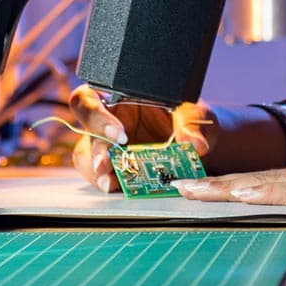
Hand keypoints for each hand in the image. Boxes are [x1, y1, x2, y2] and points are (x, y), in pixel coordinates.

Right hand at [68, 85, 217, 192]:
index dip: (96, 116)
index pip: (88, 99)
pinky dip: (113, 184)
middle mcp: (108, 121)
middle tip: (106, 166)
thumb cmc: (187, 117)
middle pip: (87, 133)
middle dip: (96, 151)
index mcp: (118, 96)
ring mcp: (109, 147)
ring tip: (111, 184)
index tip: (119, 133)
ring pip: (88, 159)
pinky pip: (104, 177)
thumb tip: (196, 143)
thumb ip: (193, 124)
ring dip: (98, 173)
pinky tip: (124, 189)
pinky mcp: (116, 169)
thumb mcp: (193, 113)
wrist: (198, 141)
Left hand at [173, 163, 285, 271]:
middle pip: (262, 176)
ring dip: (232, 185)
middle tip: (179, 185)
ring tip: (197, 190)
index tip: (198, 190)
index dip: (232, 185)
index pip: (269, 181)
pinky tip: (245, 194)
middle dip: (218, 182)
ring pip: (273, 179)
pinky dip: (270, 192)